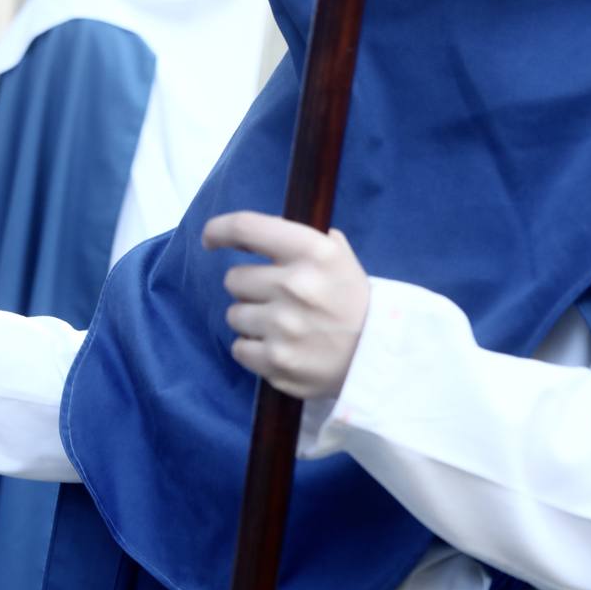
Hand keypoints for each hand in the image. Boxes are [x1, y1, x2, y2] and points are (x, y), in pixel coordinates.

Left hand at [202, 211, 369, 399]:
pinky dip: (253, 349)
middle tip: (278, 299)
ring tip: (282, 326)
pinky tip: (279, 347)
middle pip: (234, 279)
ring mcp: (284, 326)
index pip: (245, 228)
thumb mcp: (339, 258)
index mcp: (313, 252)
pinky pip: (238, 348)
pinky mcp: (276, 361)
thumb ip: (300, 240)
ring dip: (251, 320)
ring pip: (234, 315)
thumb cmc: (353, 302)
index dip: (219, 230)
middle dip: (250, 288)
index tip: (210, 239)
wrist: (380, 357)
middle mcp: (295, 285)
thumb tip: (255, 231)